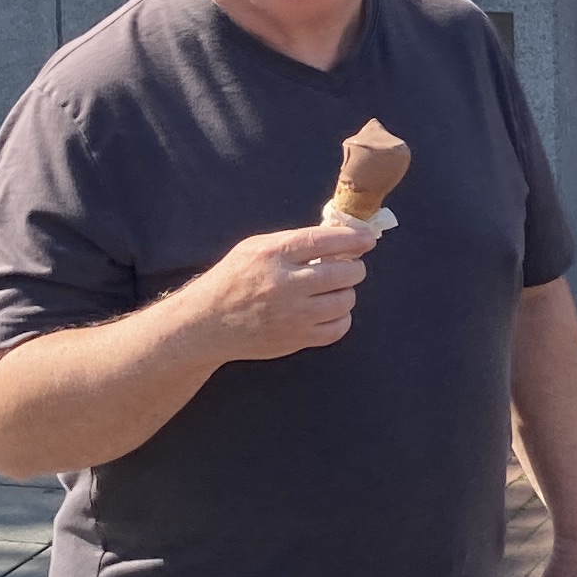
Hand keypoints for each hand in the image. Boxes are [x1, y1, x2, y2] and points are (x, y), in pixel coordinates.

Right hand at [196, 219, 380, 360]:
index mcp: (272, 255)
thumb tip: (336, 237)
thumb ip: (292, 242)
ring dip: (347, 292)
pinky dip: (341, 317)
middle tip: (350, 267)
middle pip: (342, 273)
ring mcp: (293, 315)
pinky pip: (338, 328)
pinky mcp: (297, 339)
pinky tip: (330, 311)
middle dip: (354, 268)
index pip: (323, 241)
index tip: (368, 238)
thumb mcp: (254, 248)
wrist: (208, 324)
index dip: (352, 238)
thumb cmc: (233, 280)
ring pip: (345, 301)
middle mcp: (284, 284)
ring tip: (335, 289)